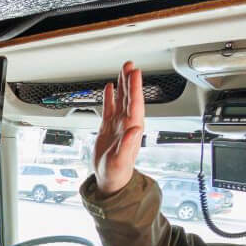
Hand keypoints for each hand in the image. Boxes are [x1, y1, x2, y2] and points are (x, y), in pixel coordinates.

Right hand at [93, 61, 144, 195]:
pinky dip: (110, 97)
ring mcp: (118, 124)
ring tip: (123, 70)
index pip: (135, 103)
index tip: (135, 73)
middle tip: (129, 65)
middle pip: (130, 97)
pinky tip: (110, 88)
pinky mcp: (109, 127)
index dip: (135, 88)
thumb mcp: (122, 160)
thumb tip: (136, 128)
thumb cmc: (117, 173)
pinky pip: (110, 108)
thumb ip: (129, 143)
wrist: (110, 180)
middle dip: (130, 81)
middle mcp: (127, 124)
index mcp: (132, 129)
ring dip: (122, 85)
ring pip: (121, 99)